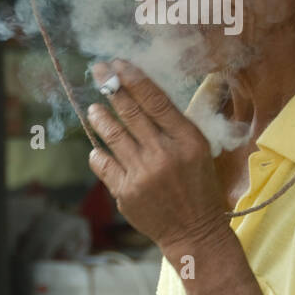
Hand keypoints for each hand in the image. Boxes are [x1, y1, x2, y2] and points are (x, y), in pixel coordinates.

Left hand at [86, 59, 230, 251]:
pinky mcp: (126, 192)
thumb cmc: (198, 185)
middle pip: (131, 112)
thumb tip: (144, 92)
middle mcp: (164, 153)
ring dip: (100, 117)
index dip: (134, 79)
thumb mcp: (200, 149)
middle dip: (111, 87)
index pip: (155, 100)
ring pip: (113, 135)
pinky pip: (104, 164)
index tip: (118, 64)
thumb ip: (175, 123)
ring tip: (94, 109)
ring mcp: (143, 174)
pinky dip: (98, 153)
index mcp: (187, 139)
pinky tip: (97, 147)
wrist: (194, 230)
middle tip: (98, 70)